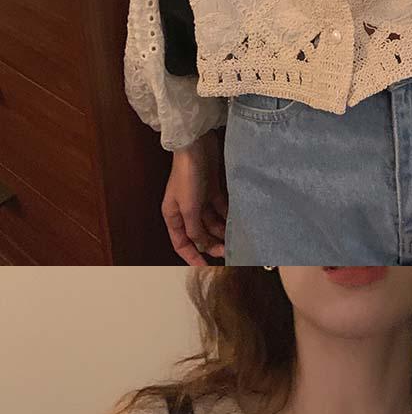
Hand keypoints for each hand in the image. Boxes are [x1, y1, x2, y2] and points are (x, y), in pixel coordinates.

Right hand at [163, 135, 227, 268]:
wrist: (196, 145)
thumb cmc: (187, 174)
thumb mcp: (189, 208)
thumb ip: (195, 229)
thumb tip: (201, 246)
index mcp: (173, 215)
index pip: (181, 244)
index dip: (192, 258)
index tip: (206, 268)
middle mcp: (185, 210)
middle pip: (199, 235)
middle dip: (212, 245)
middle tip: (227, 253)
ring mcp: (199, 200)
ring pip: (211, 224)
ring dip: (221, 233)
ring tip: (234, 240)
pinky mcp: (212, 191)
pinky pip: (221, 210)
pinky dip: (227, 218)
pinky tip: (236, 224)